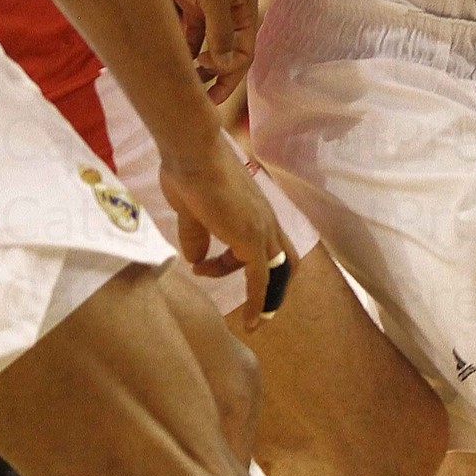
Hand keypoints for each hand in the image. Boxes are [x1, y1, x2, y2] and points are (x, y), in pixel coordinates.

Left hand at [127, 0, 259, 102]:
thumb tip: (226, 65)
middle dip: (214, 77)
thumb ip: (220, 30)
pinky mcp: (183, 4)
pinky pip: (186, 37)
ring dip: (195, 67)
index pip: (245, 50)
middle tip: (196, 100)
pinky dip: (179, 52)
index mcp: (244, 3)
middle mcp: (228, 7)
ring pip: (204, 48)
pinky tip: (167, 63)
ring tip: (180, 84)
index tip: (210, 93)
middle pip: (227, 52)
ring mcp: (205, 6)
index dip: (230, 75)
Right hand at [161, 132, 285, 326]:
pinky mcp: (253, 241)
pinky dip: (258, 304)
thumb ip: (196, 236)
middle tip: (255, 307)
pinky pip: (260, 281)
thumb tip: (196, 259)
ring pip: (274, 273)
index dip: (247, 263)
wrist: (192, 152)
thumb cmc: (189, 172)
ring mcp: (262, 230)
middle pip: (286, 262)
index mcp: (255, 210)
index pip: (267, 243)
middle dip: (274, 288)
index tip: (212, 269)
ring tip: (211, 281)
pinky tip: (248, 322)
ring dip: (254, 294)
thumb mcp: (190, 212)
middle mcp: (266, 221)